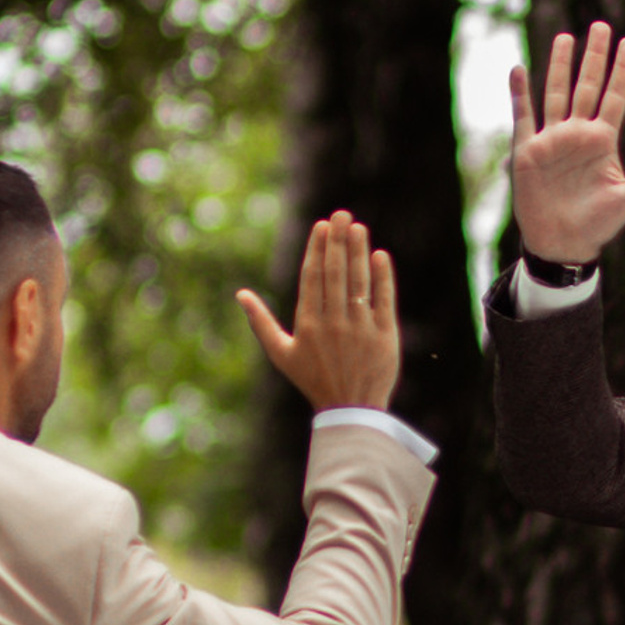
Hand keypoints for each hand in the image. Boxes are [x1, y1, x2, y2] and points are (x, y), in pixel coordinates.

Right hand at [236, 212, 402, 410]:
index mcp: (308, 324)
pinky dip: (382, 278)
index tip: (321, 226)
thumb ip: (260, 322)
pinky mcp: (384, 335)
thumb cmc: (312, 379)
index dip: (317, 249)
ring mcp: (360, 329)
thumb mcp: (280, 353)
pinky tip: (379, 256)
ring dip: (358, 252)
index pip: (313, 277)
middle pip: (336, 274)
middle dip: (337, 241)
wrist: (351, 409)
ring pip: (359, 283)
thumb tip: (240, 295)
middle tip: (341, 214)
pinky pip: (383, 300)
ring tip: (357, 227)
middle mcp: (334, 323)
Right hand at [509, 21, 624, 267]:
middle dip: (595, 57)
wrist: (563, 244)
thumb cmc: (598, 224)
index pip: (616, 97)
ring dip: (559, 66)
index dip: (623, 70)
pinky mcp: (528, 151)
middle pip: (587, 86)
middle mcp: (578, 133)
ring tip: (565, 38)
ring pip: (556, 93)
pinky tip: (519, 70)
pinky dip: (519, 94)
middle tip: (602, 26)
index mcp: (604, 141)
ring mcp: (552, 139)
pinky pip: (523, 116)